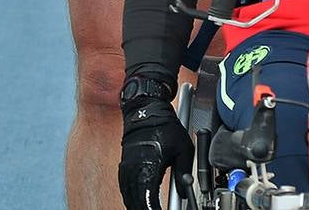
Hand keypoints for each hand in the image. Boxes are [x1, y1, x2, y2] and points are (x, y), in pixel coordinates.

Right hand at [119, 95, 192, 209]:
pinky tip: (140, 201)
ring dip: (139, 205)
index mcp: (148, 166)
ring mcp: (126, 169)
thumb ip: (184, 172)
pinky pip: (125, 189)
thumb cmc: (164, 126)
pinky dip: (133, 198)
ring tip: (151, 207)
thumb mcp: (183, 148)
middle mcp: (133, 170)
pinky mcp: (124, 166)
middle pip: (137, 202)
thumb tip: (185, 190)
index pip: (148, 200)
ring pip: (129, 197)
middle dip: (147, 209)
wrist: (145, 109)